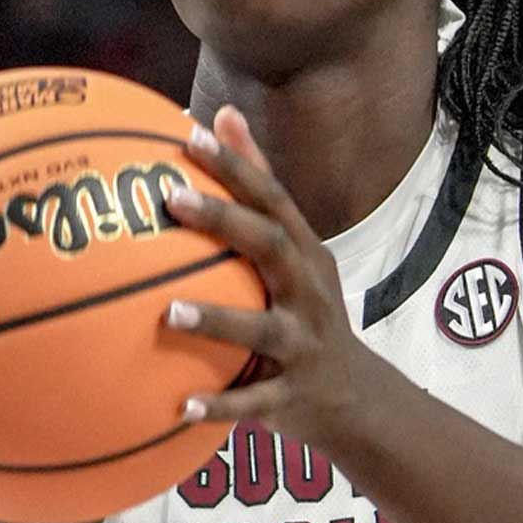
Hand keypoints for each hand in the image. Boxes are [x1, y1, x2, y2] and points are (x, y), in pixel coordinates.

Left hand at [160, 106, 386, 449]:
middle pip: (272, 246)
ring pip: (263, 328)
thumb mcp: (294, 251)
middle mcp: (309, 291)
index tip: (190, 135)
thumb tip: (221, 115)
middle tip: (171, 198)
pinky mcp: (292, 393)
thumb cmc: (307, 310)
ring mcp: (303, 343)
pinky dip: (220, 405)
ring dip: (217, 319)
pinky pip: (254, 400)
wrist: (354, 396)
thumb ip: (258, 188)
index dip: (236, 164)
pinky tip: (180, 407)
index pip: (272, 198)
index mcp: (305, 253)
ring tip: (169, 312)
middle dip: (225, 220)